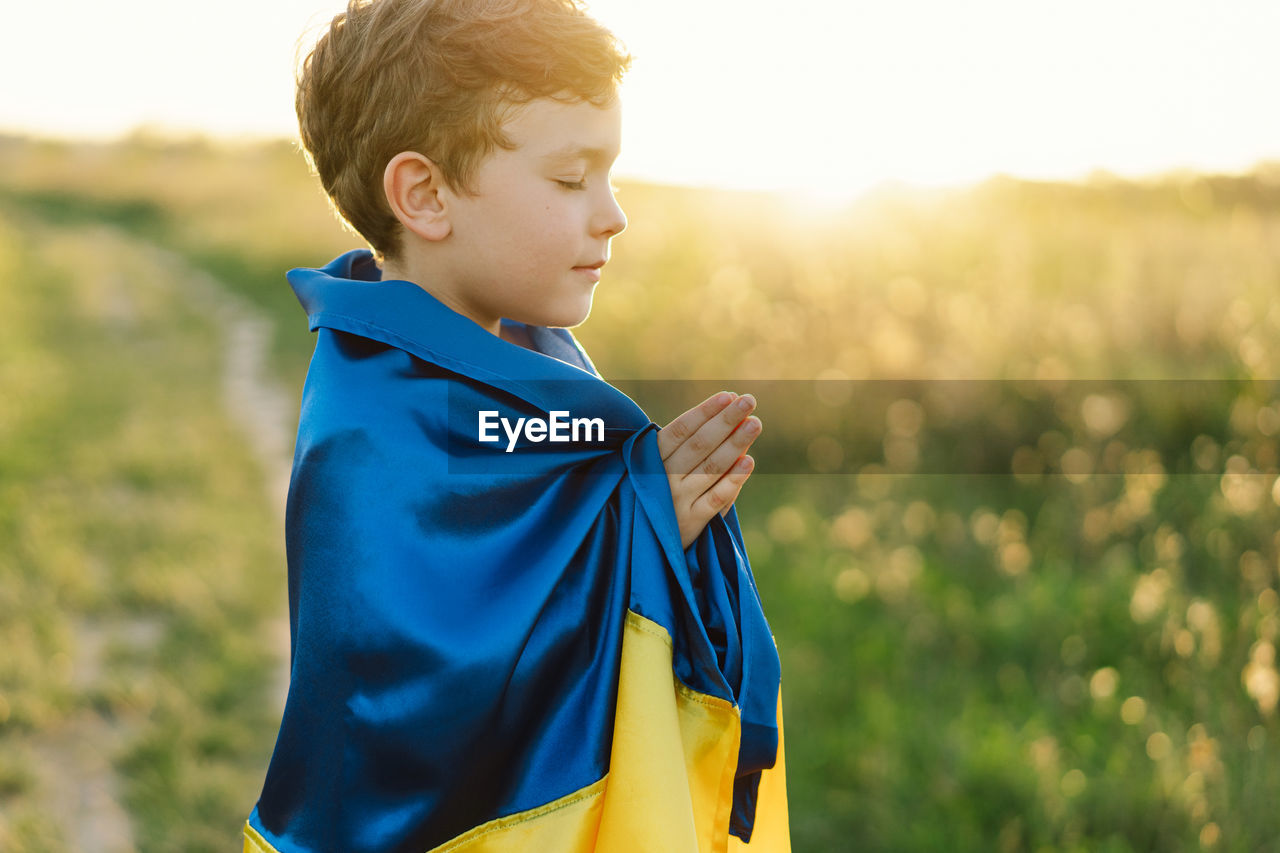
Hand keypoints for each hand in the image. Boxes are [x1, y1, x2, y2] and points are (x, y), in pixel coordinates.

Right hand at [657, 392, 761, 548]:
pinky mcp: (690, 523)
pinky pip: (715, 500)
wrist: (639, 545)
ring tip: (755, 424)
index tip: (728, 396)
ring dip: (734, 444)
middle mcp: (662, 478)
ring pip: (710, 468)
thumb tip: (731, 417)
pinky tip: (748, 462)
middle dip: (725, 421)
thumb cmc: (655, 495)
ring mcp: (676, 501)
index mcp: (651, 460)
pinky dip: (732, 481)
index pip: (681, 430)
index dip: (705, 412)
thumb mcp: (658, 468)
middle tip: (749, 401)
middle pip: (699, 445)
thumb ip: (690, 446)